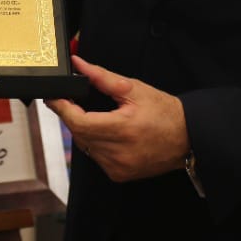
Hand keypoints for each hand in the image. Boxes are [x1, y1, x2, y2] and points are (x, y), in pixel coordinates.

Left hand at [46, 55, 188, 181]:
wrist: (187, 137)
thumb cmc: (165, 113)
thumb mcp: (134, 89)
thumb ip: (102, 78)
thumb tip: (80, 66)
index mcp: (122, 129)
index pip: (78, 122)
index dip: (61, 108)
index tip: (53, 97)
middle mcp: (118, 153)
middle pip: (78, 134)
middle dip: (73, 116)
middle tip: (74, 101)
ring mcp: (118, 167)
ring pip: (85, 146)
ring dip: (84, 130)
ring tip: (98, 116)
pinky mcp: (119, 175)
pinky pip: (95, 157)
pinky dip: (95, 143)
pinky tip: (107, 133)